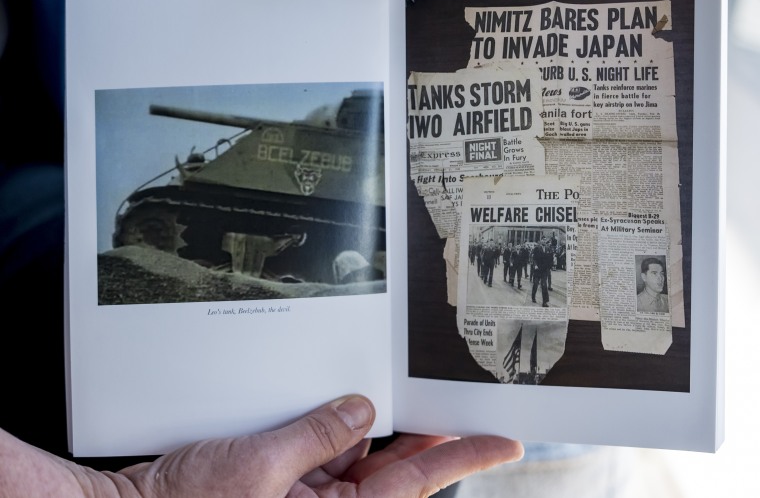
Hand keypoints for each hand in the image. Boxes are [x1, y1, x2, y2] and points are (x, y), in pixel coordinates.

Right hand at [0, 395, 522, 496]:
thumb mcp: (258, 466)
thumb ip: (317, 434)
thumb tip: (360, 411)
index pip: (414, 482)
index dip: (464, 456)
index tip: (503, 438)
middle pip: (393, 467)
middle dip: (420, 431)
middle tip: (452, 394)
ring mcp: (306, 495)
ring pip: (357, 454)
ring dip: (371, 422)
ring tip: (392, 385)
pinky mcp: (284, 478)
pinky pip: (324, 447)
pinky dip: (333, 423)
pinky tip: (337, 400)